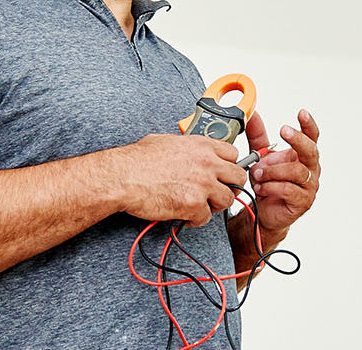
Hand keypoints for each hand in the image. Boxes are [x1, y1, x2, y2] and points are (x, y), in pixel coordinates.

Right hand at [111, 133, 244, 226]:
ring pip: (228, 199)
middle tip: (218, 192)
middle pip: (238, 177)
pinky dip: (196, 219)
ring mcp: (202, 184)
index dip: (228, 165)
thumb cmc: (137, 160)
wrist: (123, 176)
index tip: (223, 173)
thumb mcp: (167, 141)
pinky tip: (186, 216)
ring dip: (215, 205)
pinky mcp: (193, 204)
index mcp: (201, 146)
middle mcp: (207, 163)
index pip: (233, 153)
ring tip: (202, 206)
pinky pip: (206, 217)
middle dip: (230, 186)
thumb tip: (188, 152)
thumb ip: (186, 147)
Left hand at [247, 109, 320, 237]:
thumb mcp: (260, 156)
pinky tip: (261, 187)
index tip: (301, 113)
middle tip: (283, 130)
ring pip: (296, 171)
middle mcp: (311, 169)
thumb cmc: (267, 183)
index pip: (312, 137)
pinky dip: (272, 186)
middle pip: (311, 150)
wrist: (263, 212)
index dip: (308, 125)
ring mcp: (309, 186)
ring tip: (257, 174)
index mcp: (303, 155)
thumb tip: (252, 114)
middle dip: (297, 139)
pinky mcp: (303, 202)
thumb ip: (257, 135)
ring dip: (273, 170)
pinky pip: (289, 189)